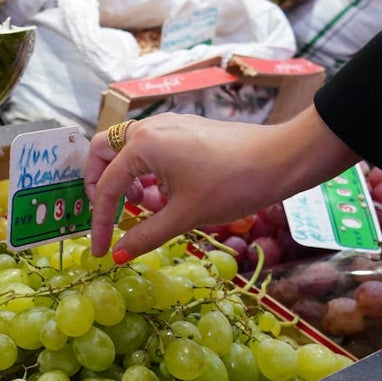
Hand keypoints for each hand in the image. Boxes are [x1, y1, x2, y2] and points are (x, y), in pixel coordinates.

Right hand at [85, 106, 360, 261]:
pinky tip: (166, 196)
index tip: (99, 251)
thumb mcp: (184, 216)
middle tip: (108, 213)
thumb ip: (145, 235)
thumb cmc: (232, 185)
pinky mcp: (185, 130)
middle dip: (100, 185)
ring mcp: (168, 125)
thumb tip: (117, 255)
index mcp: (142, 146)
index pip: (106, 187)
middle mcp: (149, 128)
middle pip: (103, 152)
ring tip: (146, 209)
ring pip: (127, 151)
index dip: (99, 223)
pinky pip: (151, 149)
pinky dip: (147, 173)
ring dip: (126, 180)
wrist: (282, 159)